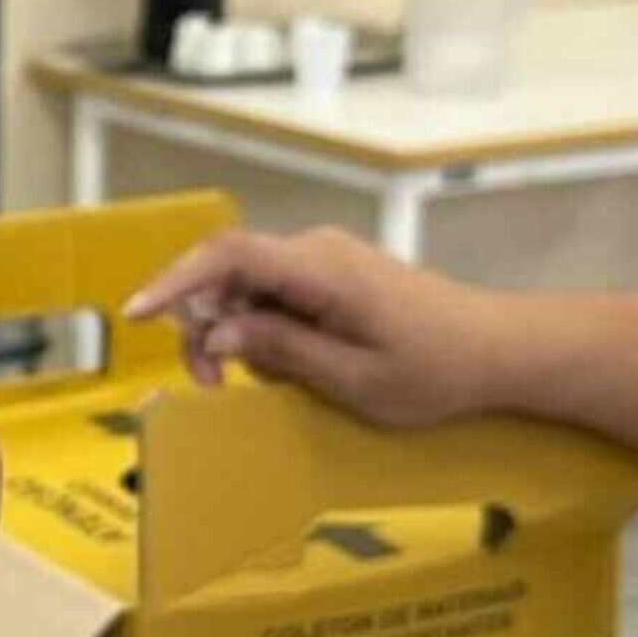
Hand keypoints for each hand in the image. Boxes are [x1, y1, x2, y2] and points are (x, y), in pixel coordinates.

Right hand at [123, 228, 514, 426]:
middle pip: (228, 273)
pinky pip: (274, 293)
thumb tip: (216, 332)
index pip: (228, 257)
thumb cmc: (436, 370)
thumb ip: (280, 350)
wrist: (501, 350)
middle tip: (211, 385)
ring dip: (236, 333)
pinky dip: (263, 328)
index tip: (136, 313)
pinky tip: (289, 365)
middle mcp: (315, 251)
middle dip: (204, 325)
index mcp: (319, 270)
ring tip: (261, 383)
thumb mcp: (354, 377)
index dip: (175, 281)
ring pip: (247, 286)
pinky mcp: (332, 275)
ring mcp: (324, 259)